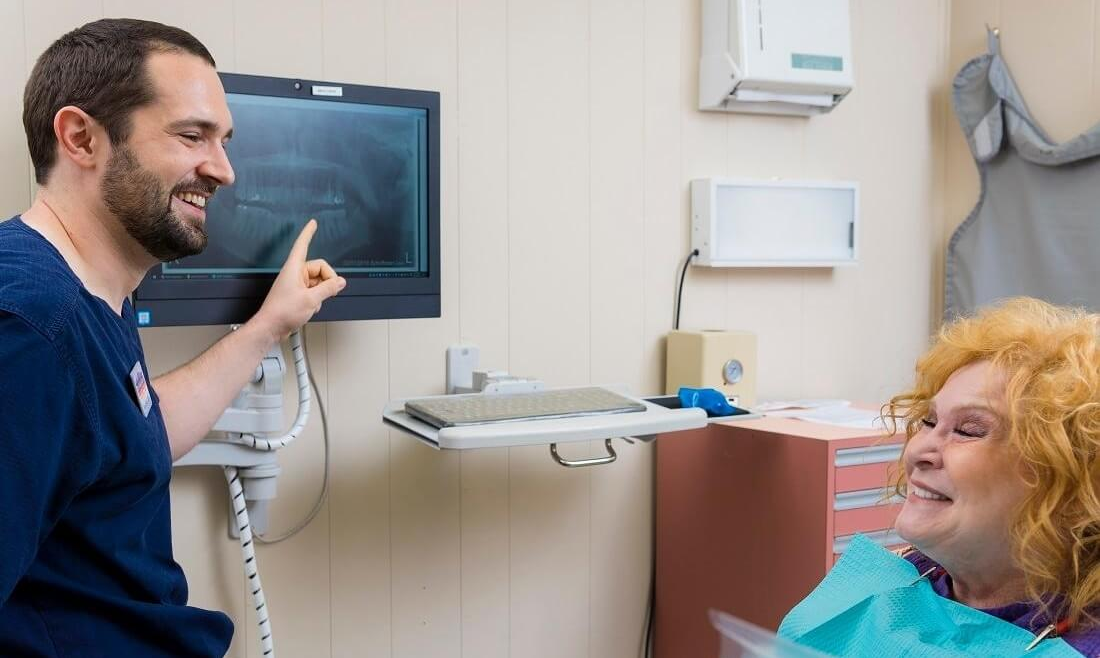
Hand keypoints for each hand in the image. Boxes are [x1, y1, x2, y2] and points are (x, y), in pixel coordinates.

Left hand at [252, 219, 345, 341]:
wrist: (271, 327)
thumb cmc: (283, 312)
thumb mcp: (311, 299)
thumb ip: (329, 288)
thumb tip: (340, 282)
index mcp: (294, 268)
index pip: (302, 245)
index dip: (308, 233)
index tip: (313, 223)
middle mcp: (295, 274)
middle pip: (319, 268)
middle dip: (327, 279)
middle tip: (330, 291)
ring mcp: (296, 284)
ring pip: (318, 281)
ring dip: (322, 291)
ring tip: (315, 303)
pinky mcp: (297, 294)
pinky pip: (313, 290)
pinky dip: (317, 298)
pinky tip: (311, 308)